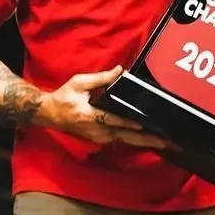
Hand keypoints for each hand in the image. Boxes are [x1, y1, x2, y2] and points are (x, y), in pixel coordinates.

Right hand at [34, 65, 168, 148]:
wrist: (48, 114)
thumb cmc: (63, 97)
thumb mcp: (79, 82)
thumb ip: (101, 78)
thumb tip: (120, 70)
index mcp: (91, 116)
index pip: (115, 121)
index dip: (131, 124)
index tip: (147, 126)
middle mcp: (96, 131)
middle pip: (125, 137)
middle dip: (146, 140)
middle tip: (165, 143)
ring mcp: (98, 138)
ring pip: (124, 141)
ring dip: (142, 142)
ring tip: (161, 143)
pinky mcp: (98, 139)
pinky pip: (119, 141)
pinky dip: (133, 140)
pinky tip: (146, 141)